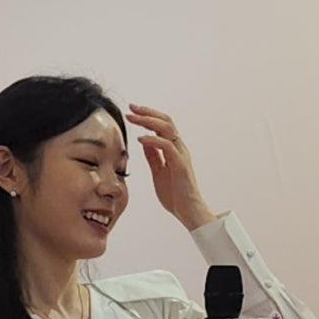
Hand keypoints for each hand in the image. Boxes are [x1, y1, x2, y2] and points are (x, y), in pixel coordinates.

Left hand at [125, 103, 216, 229]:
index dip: (147, 116)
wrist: (188, 211)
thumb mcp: (158, 172)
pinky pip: (167, 146)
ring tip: (134, 118)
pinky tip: (141, 139)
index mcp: (174, 150)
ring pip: (167, 129)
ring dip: (148, 121)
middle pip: (165, 121)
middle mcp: (179, 148)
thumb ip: (153, 156)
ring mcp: (181, 155)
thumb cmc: (175, 194)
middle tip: (131, 107)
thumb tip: (144, 142)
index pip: (162, 125)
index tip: (132, 111)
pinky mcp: (180, 165)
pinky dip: (153, 140)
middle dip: (147, 112)